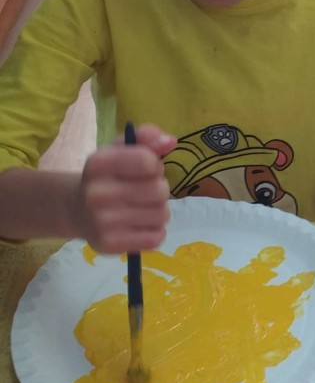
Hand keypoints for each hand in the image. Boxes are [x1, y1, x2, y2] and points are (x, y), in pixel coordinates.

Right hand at [74, 123, 176, 252]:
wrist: (77, 210)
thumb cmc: (108, 176)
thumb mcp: (122, 149)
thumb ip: (147, 137)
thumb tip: (170, 142)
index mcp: (98, 164)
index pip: (148, 161)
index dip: (154, 165)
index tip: (144, 168)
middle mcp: (96, 193)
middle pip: (160, 190)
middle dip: (159, 189)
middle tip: (142, 191)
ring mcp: (101, 222)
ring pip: (162, 215)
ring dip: (158, 210)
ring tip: (140, 207)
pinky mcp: (110, 245)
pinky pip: (156, 238)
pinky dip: (154, 231)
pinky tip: (138, 225)